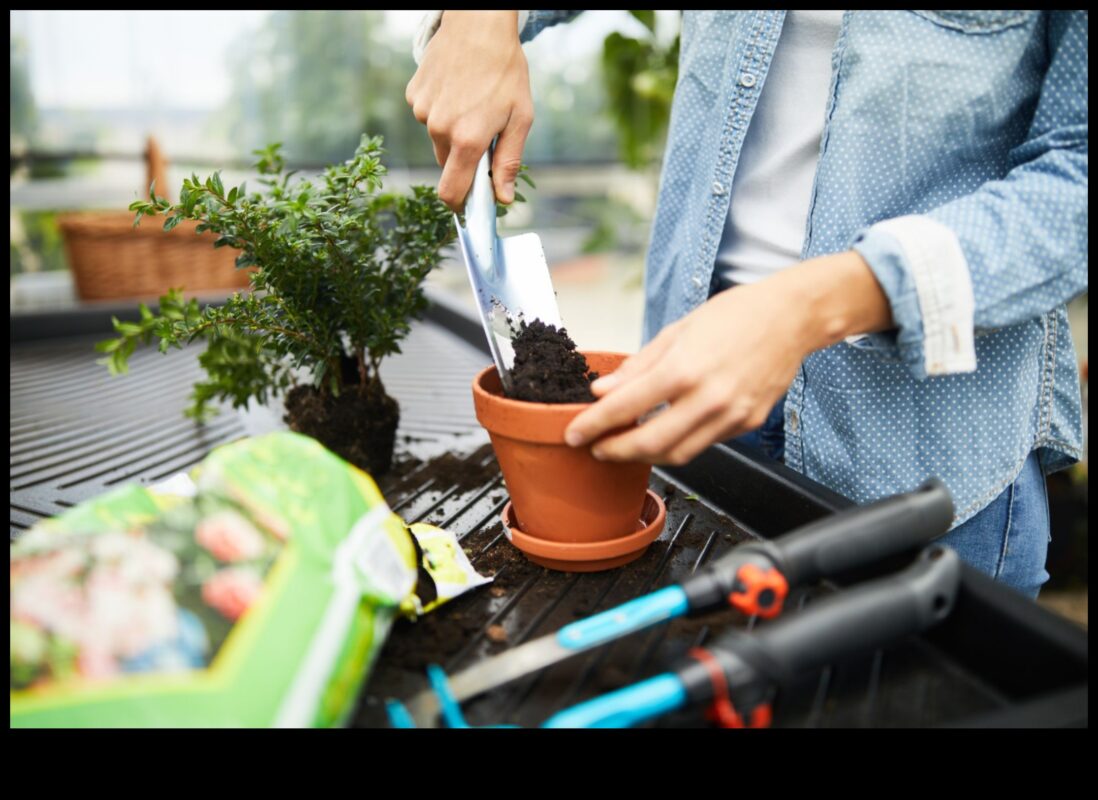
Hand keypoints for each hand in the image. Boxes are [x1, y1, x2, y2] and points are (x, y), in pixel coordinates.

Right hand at [405, 10, 533, 211]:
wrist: (479, 24)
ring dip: (453, 132)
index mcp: (467, 139)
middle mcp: (439, 128)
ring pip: (438, 139)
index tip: (468, 206)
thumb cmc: (505, 71)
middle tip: (484, 133)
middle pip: (447, 164)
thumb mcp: (520, 118)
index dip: (459, 205)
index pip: (450, 191)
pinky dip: (442, 111)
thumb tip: (503, 199)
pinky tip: (457, 89)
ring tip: (472, 102)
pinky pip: (428, 116)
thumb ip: (509, 161)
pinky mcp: (414, 95)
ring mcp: (423, 111)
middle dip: (464, 159)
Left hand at [563, 252, 892, 464]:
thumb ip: (639, 366)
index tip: (575, 434)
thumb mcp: (678, 331)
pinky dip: (679, 443)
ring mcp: (731, 416)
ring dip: (646, 455)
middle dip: (615, 452)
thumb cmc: (736, 315)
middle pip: (650, 444)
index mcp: (684, 369)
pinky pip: (705, 443)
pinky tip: (665, 432)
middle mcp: (708, 399)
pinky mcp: (747, 424)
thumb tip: (603, 390)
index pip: (625, 408)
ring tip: (626, 445)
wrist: (791, 317)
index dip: (594, 426)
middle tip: (596, 449)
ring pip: (678, 454)